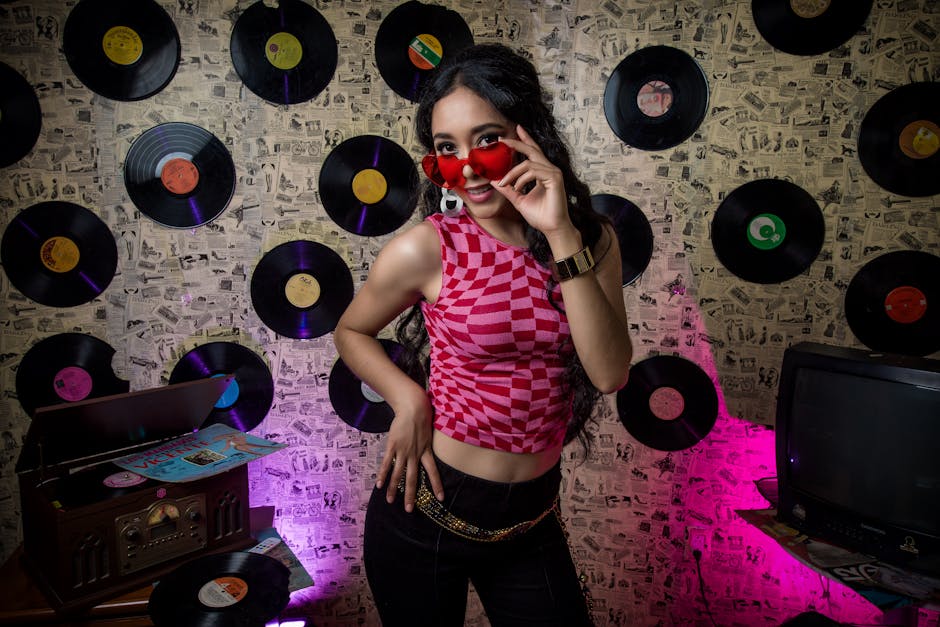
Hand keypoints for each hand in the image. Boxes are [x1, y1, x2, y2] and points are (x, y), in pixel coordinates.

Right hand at [374, 390, 443, 511]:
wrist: (413, 407)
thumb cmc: (422, 418)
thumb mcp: (429, 434)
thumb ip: (428, 445)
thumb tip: (431, 451)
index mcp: (426, 451)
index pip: (433, 471)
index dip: (437, 485)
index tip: (441, 498)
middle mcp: (415, 454)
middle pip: (413, 478)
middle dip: (411, 495)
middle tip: (409, 510)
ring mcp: (403, 450)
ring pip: (398, 474)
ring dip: (394, 489)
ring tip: (390, 501)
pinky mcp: (393, 446)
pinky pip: (387, 463)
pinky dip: (383, 475)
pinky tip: (379, 485)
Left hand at [493, 125, 574, 237]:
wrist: (551, 228)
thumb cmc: (540, 215)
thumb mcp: (518, 199)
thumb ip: (508, 189)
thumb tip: (494, 180)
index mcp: (543, 172)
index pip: (533, 151)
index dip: (525, 139)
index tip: (514, 130)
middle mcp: (549, 169)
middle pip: (532, 149)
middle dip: (516, 142)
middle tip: (501, 140)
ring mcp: (553, 173)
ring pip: (528, 163)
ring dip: (512, 172)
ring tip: (505, 183)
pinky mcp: (555, 178)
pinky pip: (533, 172)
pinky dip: (521, 179)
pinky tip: (517, 188)